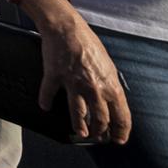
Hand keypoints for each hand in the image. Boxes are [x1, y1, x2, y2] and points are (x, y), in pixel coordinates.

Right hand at [32, 4, 131, 142]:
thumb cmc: (89, 43)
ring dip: (80, 126)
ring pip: (78, 114)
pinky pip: (49, 94)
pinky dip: (46, 102)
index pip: (121, 116)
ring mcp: (73, 84)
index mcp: (110, 86)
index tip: (119, 139)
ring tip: (80, 132)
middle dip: (100, 132)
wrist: (67, 28)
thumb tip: (111, 98)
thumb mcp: (109, 66)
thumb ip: (110, 84)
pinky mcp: (55, 77)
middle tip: (98, 137)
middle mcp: (94, 89)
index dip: (121, 131)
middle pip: (100, 120)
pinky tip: (45, 107)